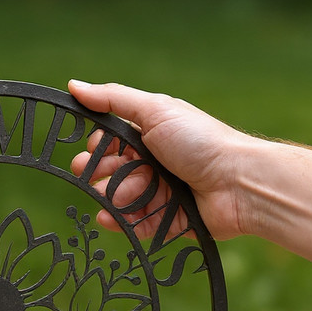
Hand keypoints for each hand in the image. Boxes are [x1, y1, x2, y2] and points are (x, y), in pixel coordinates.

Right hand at [68, 80, 247, 241]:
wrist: (237, 182)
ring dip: (110, 196)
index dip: (97, 146)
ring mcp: (161, 192)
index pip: (112, 141)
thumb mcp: (155, 110)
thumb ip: (113, 99)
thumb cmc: (200, 141)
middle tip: (87, 174)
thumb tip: (73, 86)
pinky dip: (121, 222)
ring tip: (111, 196)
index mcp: (152, 134)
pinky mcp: (167, 220)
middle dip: (97, 172)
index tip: (91, 150)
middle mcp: (155, 162)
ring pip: (121, 198)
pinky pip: (136, 224)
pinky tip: (109, 219)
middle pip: (113, 170)